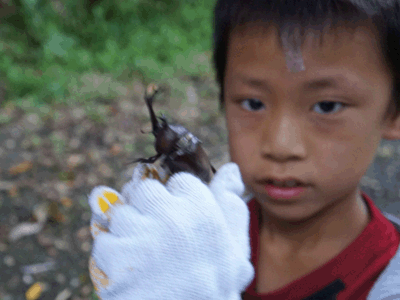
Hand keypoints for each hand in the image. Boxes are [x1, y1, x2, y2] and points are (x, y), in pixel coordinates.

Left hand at [88, 163, 253, 299]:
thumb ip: (231, 204)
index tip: (179, 220)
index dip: (177, 200)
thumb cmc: (214, 285)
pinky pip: (104, 241)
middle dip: (148, 209)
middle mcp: (171, 216)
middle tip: (157, 236)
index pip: (179, 181)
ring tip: (144, 256)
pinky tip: (131, 272)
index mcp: (202, 210)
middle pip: (145, 190)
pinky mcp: (117, 255)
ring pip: (121, 213)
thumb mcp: (234, 246)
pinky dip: (112, 256)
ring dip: (128, 232)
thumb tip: (231, 169)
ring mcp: (142, 234)